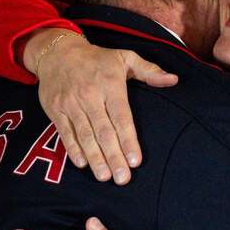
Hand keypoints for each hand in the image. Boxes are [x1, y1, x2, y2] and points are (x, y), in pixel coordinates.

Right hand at [25, 30, 178, 184]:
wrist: (57, 52)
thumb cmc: (97, 58)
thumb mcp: (125, 57)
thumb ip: (149, 71)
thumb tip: (173, 80)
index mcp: (110, 85)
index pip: (122, 117)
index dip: (128, 140)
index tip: (136, 161)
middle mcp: (90, 96)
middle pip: (104, 131)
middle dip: (113, 156)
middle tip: (123, 178)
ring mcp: (71, 104)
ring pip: (85, 135)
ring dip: (95, 158)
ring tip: (105, 177)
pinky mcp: (56, 110)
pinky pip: (65, 133)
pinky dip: (73, 149)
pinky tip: (83, 163)